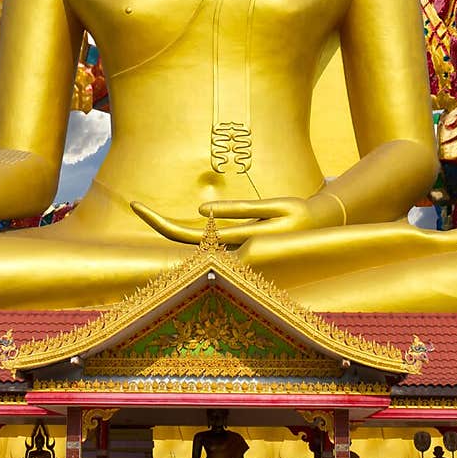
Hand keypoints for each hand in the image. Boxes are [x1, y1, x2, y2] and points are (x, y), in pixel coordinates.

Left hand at [131, 195, 335, 245]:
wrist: (322, 229)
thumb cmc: (299, 215)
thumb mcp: (273, 207)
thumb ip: (237, 211)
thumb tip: (200, 210)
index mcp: (238, 244)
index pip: (190, 236)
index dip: (162, 223)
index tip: (139, 206)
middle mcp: (233, 253)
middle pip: (184, 241)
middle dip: (158, 223)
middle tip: (133, 204)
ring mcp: (234, 252)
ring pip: (193, 243)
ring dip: (169, 228)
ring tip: (145, 210)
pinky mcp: (237, 247)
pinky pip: (206, 242)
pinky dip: (186, 232)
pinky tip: (170, 223)